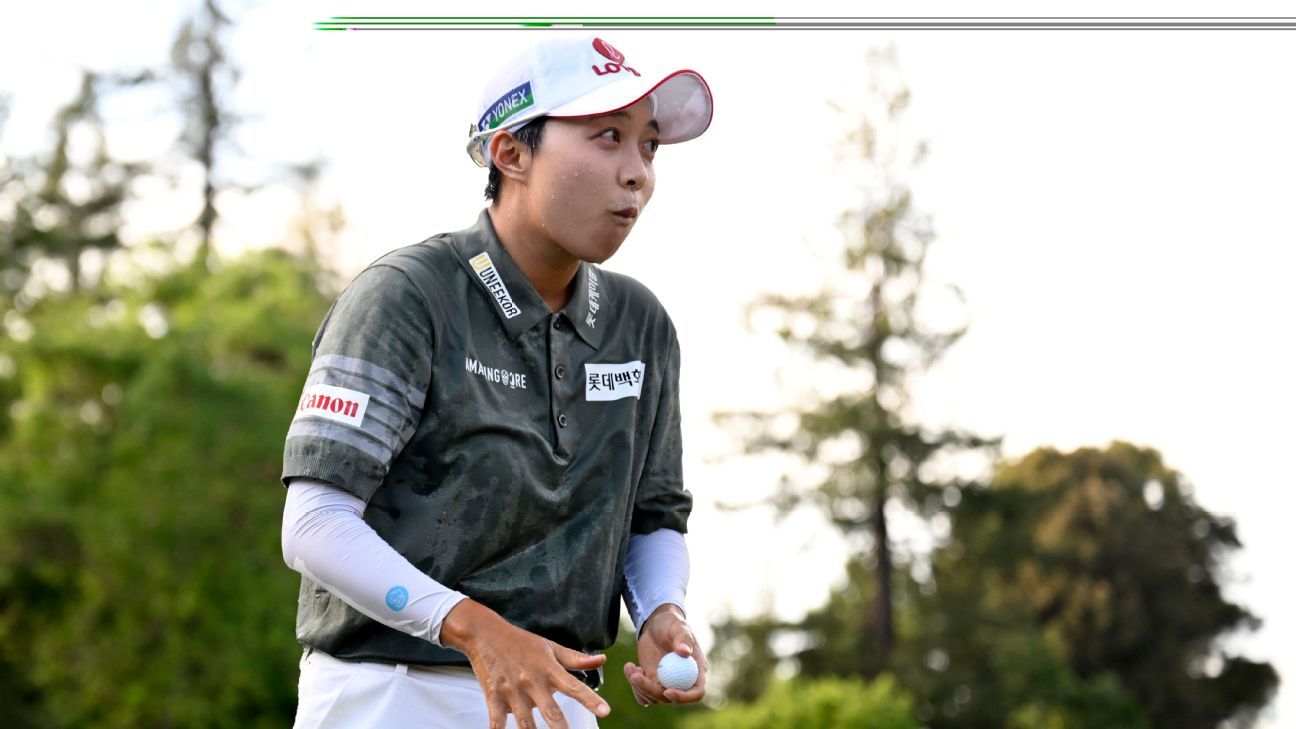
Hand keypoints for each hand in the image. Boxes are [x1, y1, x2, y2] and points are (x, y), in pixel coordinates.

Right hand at [440, 599, 610, 728]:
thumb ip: (576, 659)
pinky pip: (497, 722)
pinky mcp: (494, 696)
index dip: (591, 700)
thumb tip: (602, 660)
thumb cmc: (521, 642)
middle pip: (551, 712)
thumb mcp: (550, 647)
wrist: (485, 633)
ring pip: (525, 723)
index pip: (575, 686)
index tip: (606, 711)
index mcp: (549, 670)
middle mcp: (533, 681)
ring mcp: (512, 691)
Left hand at [622, 604, 707, 706]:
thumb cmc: (672, 623)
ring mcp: (666, 684)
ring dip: (638, 686)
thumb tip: (684, 652)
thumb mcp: (678, 626)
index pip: (696, 692)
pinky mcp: (652, 683)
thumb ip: (683, 638)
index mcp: (695, 671)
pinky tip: (631, 667)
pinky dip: (634, 686)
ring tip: (630, 666)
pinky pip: (643, 694)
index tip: (667, 691)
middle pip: (669, 698)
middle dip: (650, 690)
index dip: (684, 697)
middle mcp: (682, 681)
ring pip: (653, 698)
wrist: (656, 625)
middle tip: (635, 676)